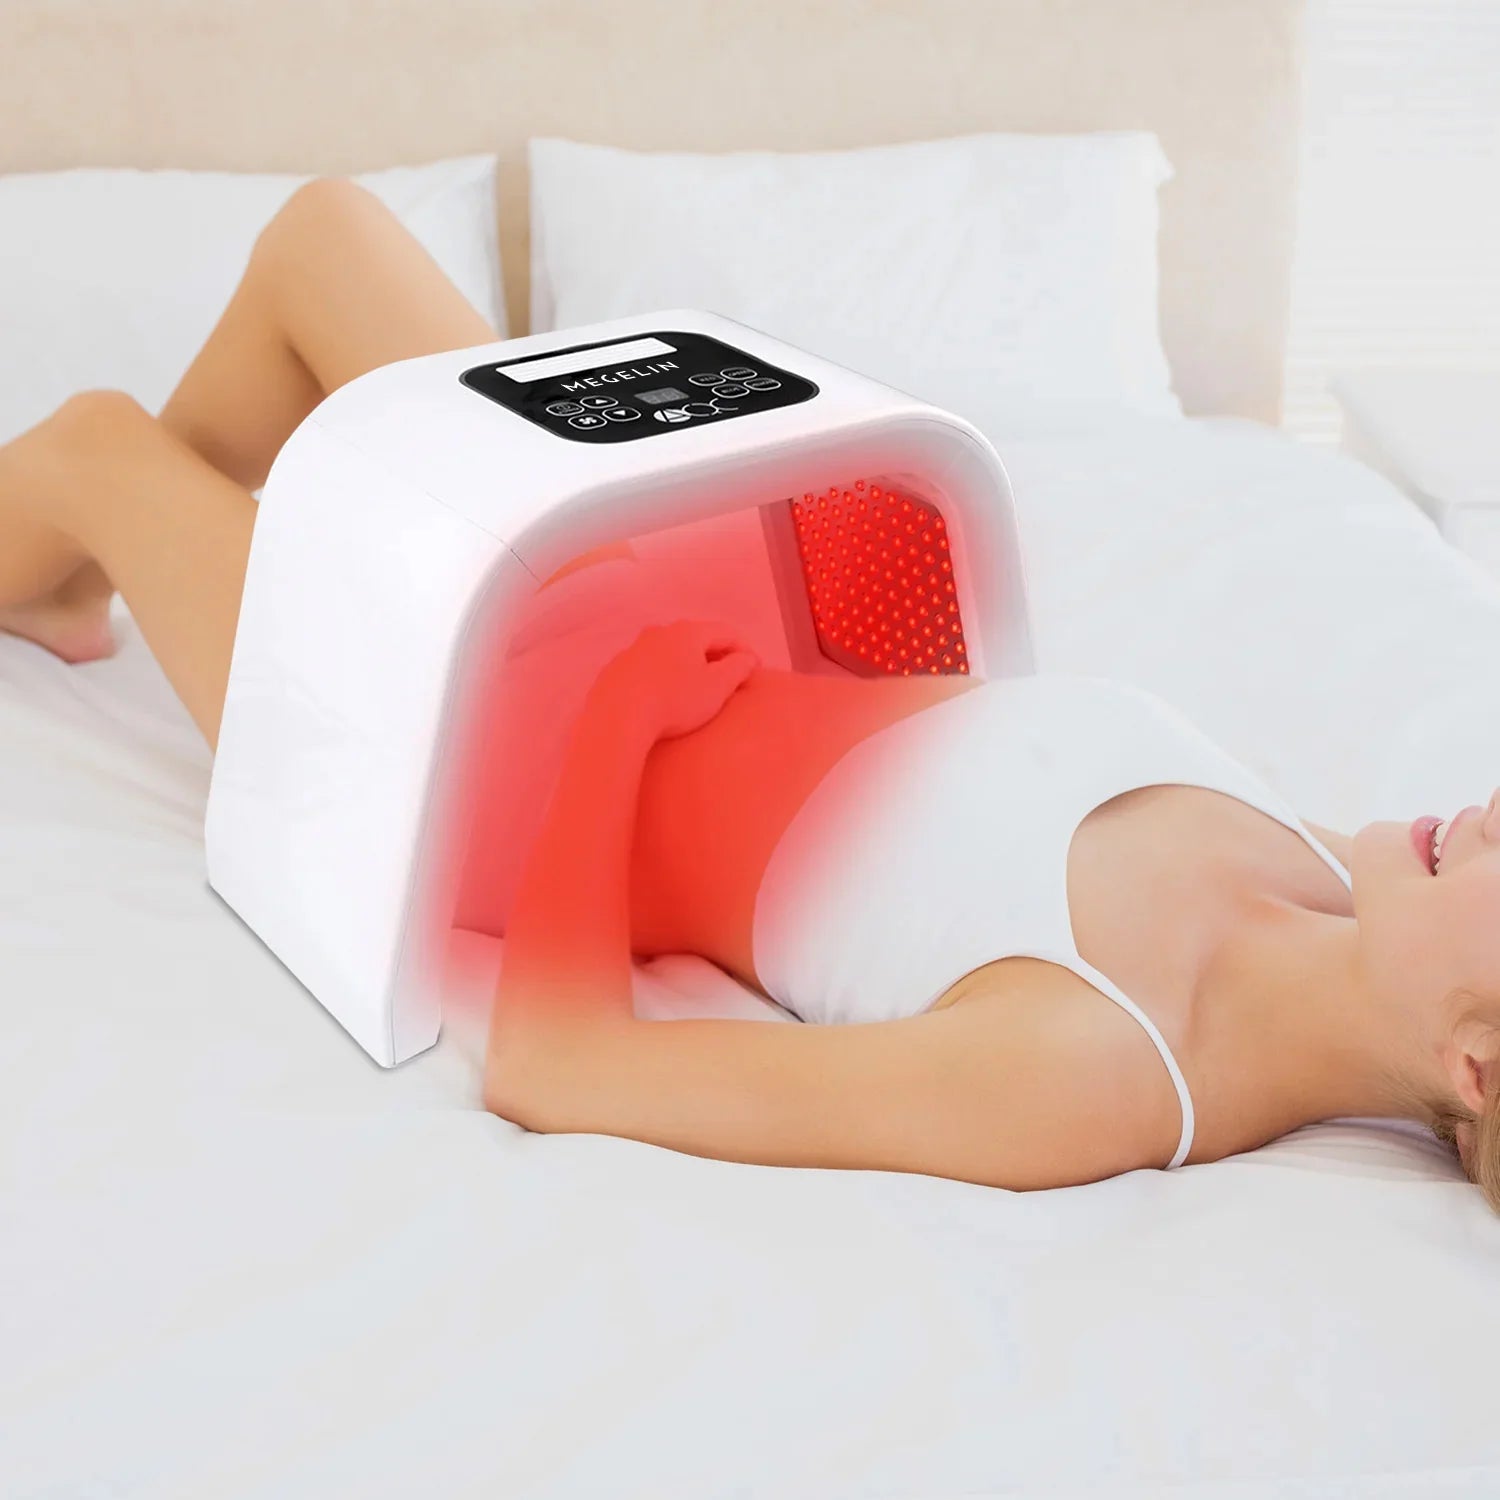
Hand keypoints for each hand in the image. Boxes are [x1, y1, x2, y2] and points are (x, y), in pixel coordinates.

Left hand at [595, 619, 758, 740]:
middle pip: (695, 638)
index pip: (725, 632)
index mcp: (687, 632)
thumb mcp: (717, 687)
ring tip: (694, 687)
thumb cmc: (674, 701)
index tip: (756, 669)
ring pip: (668, 652)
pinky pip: (646, 668)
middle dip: (715, 655)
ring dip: (686, 665)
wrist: (616, 718)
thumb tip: (746, 658)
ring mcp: (632, 650)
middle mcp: (659, 632)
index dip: (745, 649)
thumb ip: (737, 668)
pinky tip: (662, 697)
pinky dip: (661, 677)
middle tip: (729, 676)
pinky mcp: (614, 670)